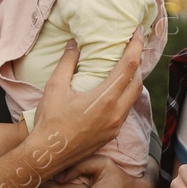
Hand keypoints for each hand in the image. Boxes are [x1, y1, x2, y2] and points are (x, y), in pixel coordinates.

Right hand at [27, 32, 145, 172]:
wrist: (48, 154)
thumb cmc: (50, 121)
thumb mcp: (55, 87)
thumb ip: (67, 62)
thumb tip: (74, 44)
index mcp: (105, 99)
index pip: (129, 66)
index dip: (135, 46)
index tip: (137, 33)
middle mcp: (116, 113)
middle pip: (137, 81)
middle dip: (138, 62)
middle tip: (133, 48)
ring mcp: (116, 125)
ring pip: (134, 97)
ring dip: (133, 80)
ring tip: (126, 67)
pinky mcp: (112, 134)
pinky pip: (126, 110)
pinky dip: (125, 95)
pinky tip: (116, 91)